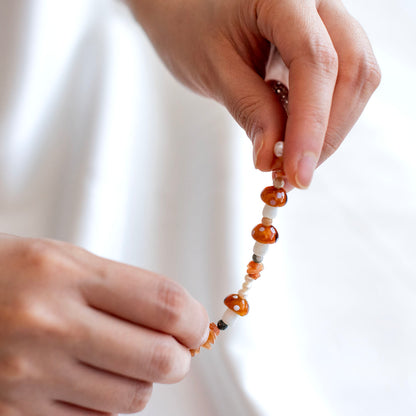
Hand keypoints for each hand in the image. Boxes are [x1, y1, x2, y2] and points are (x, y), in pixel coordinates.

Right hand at [0, 234, 208, 414]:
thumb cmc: (13, 273)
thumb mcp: (68, 262)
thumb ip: (126, 291)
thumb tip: (180, 323)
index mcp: (67, 274)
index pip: (164, 303)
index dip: (194, 320)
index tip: (196, 326)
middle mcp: (50, 324)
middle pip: (158, 359)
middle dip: (179, 358)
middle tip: (174, 349)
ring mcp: (30, 374)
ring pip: (131, 397)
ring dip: (142, 381)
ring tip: (125, 360)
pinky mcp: (15, 411)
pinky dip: (106, 402)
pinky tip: (90, 377)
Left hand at [128, 0, 380, 187]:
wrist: (190, 11)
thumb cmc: (192, 30)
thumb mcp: (213, 70)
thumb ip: (249, 110)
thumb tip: (272, 159)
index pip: (314, 61)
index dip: (311, 124)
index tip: (297, 174)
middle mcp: (317, 2)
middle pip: (351, 70)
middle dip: (327, 132)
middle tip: (295, 176)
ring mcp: (326, 21)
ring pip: (356, 78)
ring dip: (330, 129)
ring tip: (292, 160)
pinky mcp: (326, 42)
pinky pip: (343, 82)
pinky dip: (325, 118)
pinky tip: (298, 137)